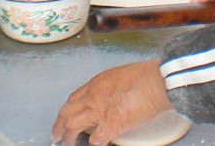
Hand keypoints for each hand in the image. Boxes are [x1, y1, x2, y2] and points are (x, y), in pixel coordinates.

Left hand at [52, 60, 171, 145]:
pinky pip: (96, 139)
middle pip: (67, 112)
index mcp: (97, 83)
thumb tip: (111, 99)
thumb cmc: (147, 75)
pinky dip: (94, 144)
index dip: (66, 110)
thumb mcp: (121, 76)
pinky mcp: (111, 123)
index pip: (74, 98)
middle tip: (56, 135)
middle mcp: (93, 96)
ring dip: (69, 137)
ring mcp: (100, 110)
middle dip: (59, 125)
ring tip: (67, 144)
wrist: (157, 80)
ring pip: (73, 126)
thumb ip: (111, 88)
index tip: (64, 117)